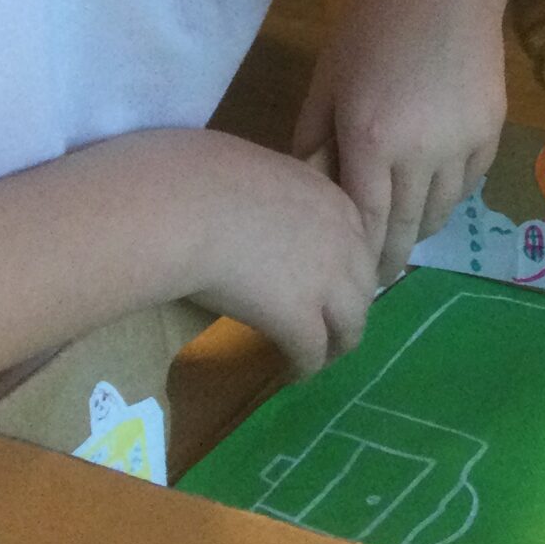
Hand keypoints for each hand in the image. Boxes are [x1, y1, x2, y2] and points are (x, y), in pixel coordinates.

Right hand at [180, 132, 377, 380]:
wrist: (180, 205)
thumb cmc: (195, 175)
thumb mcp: (252, 169)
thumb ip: (272, 192)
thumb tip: (252, 201)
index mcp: (333, 199)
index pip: (358, 244)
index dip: (345, 269)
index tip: (329, 283)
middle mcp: (344, 241)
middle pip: (364, 286)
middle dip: (349, 308)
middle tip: (331, 326)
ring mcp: (327, 283)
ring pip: (351, 326)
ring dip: (336, 344)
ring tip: (319, 357)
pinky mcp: (300, 320)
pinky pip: (313, 354)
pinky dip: (304, 367)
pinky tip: (291, 374)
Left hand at [294, 0, 512, 284]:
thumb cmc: (373, 21)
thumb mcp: (329, 79)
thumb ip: (315, 139)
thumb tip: (312, 190)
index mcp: (371, 141)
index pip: (366, 224)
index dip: (361, 257)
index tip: (353, 280)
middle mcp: (421, 154)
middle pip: (408, 230)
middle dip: (391, 258)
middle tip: (378, 276)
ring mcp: (463, 145)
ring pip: (442, 212)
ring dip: (421, 227)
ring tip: (405, 233)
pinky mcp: (493, 132)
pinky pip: (469, 183)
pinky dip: (449, 195)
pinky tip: (434, 190)